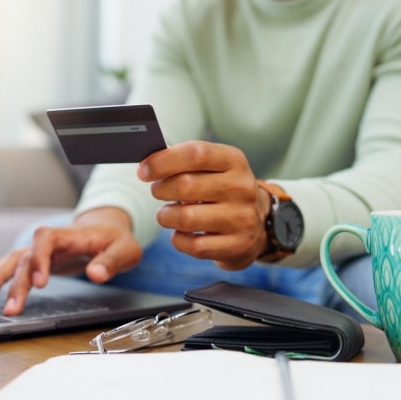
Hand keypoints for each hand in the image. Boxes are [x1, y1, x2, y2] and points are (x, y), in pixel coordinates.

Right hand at [0, 207, 142, 315]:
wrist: (107, 229)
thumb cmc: (115, 239)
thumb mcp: (124, 250)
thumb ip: (110, 262)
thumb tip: (95, 274)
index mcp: (69, 235)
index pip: (46, 240)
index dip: (40, 259)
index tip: (40, 282)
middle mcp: (49, 242)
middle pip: (25, 256)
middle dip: (14, 280)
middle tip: (9, 306)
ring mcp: (39, 250)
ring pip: (13, 261)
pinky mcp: (35, 259)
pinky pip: (8, 259)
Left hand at [137, 140, 270, 269]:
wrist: (256, 224)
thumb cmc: (222, 190)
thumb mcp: (214, 167)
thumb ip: (185, 161)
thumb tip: (148, 163)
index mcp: (234, 161)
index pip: (196, 153)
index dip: (163, 161)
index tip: (144, 171)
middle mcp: (242, 188)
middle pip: (186, 186)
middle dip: (161, 189)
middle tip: (158, 191)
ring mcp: (242, 218)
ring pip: (186, 218)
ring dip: (166, 216)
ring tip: (166, 214)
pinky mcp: (237, 246)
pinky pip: (193, 245)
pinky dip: (178, 240)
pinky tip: (182, 233)